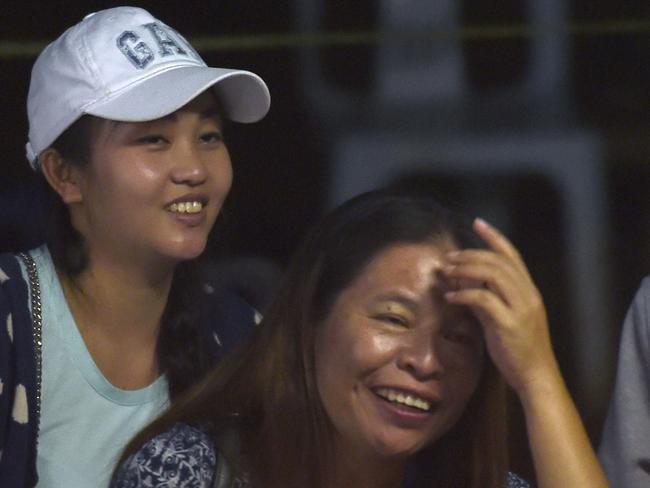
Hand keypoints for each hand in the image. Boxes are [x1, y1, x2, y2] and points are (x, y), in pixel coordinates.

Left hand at [442, 218, 559, 396]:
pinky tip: (450, 295)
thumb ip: (487, 300)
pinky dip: (465, 293)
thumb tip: (464, 285)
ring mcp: (521, 308)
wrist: (536, 378)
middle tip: (448, 257)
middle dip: (470, 254)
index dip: (494, 237)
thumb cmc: (518, 350)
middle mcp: (528, 295)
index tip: (477, 223)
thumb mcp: (502, 319)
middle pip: (498, 261)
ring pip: (493, 274)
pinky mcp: (510, 323)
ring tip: (446, 271)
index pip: (512, 255)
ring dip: (466, 268)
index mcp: (529, 291)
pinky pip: (484, 299)